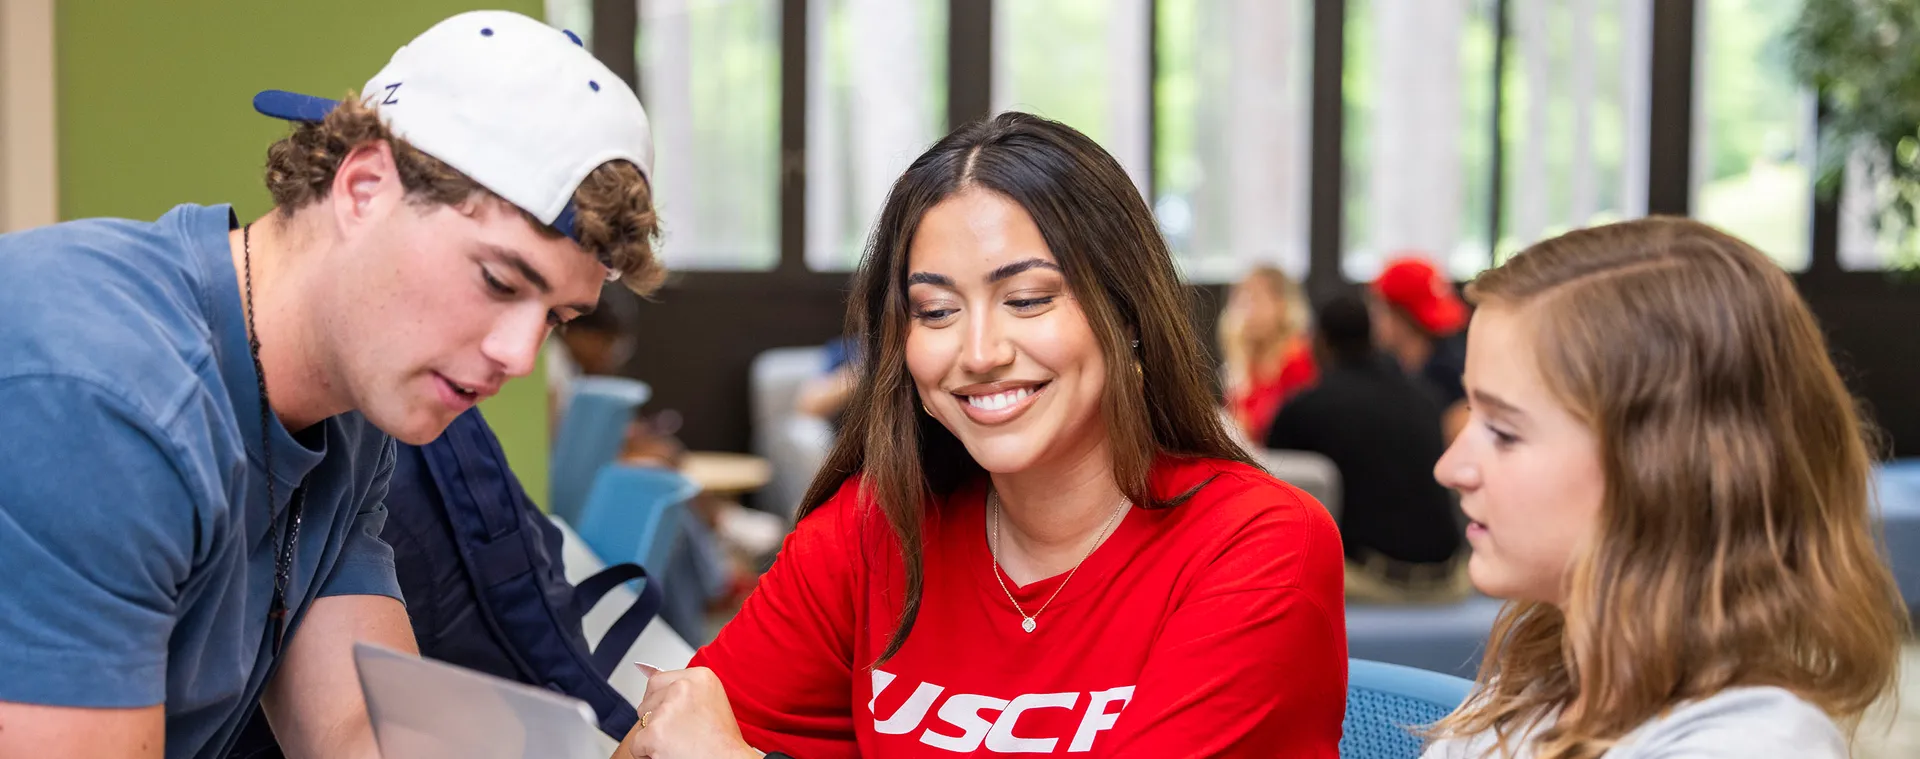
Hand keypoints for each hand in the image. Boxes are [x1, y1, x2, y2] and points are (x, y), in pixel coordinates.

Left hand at [619, 667, 756, 758]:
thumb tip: (650, 673)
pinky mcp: (655, 732)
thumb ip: (685, 690)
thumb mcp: (710, 701)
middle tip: (678, 733)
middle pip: (647, 701)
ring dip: (652, 735)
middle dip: (655, 718)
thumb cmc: (723, 740)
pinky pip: (636, 743)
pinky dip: (646, 753)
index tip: (673, 716)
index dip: (660, 702)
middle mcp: (682, 687)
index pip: (657, 681)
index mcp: (699, 676)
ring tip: (677, 743)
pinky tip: (668, 753)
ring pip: (642, 721)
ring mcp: (667, 709)